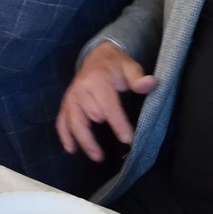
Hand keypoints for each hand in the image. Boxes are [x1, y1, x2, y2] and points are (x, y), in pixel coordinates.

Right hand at [55, 40, 157, 161]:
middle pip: (91, 116)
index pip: (108, 105)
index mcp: (97, 80)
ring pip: (75, 122)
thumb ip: (139, 78)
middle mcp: (80, 89)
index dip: (118, 123)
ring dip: (85, 141)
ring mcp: (70, 98)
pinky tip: (71, 150)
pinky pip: (61, 122)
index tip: (128, 138)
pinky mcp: (66, 104)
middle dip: (104, 128)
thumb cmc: (116, 65)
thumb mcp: (130, 67)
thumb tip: (151, 83)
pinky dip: (65, 136)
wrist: (97, 56)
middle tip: (121, 141)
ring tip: (97, 156)